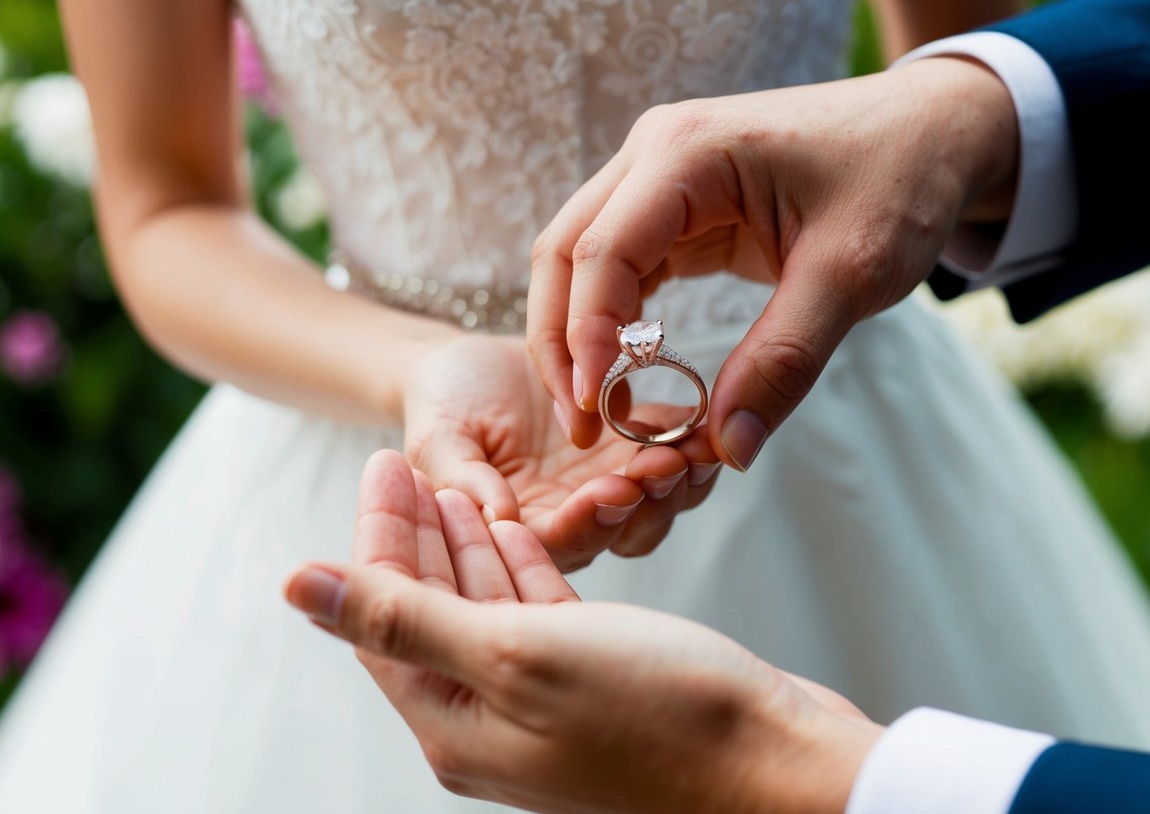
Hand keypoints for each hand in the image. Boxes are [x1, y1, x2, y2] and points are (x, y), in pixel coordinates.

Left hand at [285, 450, 882, 813]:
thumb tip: (296, 587)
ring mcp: (546, 704)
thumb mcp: (513, 654)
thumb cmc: (656, 711)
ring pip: (485, 610)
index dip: (377, 534)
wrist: (779, 765)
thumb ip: (402, 618)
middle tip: (410, 460)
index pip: (385, 614)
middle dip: (416, 534)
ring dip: (470, 547)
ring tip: (455, 486)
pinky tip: (517, 533)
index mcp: (454, 720)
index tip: (384, 458)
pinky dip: (525, 572)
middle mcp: (491, 718)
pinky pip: (540, 620)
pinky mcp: (597, 685)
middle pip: (429, 610)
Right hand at [400, 333, 720, 569]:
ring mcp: (611, 482)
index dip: (592, 521)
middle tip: (664, 462)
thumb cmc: (442, 404)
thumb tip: (498, 517)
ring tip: (693, 443)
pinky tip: (701, 418)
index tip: (610, 489)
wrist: (469, 366)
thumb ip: (462, 478)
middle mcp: (576, 518)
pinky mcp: (636, 446)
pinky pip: (676, 450)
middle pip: (627, 529)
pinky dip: (693, 438)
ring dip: (682, 476)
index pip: (564, 542)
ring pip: (662, 499)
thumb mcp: (437, 438)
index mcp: (525, 533)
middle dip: (651, 500)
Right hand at [529, 57, 1017, 468]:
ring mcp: (660, 176)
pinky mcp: (677, 205)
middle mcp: (656, 153)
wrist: (933, 131)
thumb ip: (786, 360)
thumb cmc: (901, 180)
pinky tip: (625, 372)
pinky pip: (620, 266)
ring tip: (594, 413)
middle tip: (581, 427)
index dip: (586, 338)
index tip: (596, 414)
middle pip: (563, 253)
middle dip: (560, 343)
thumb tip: (729, 449)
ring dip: (577, 336)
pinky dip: (613, 322)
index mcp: (687, 152)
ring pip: (579, 261)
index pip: (601, 252)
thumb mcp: (852, 274)